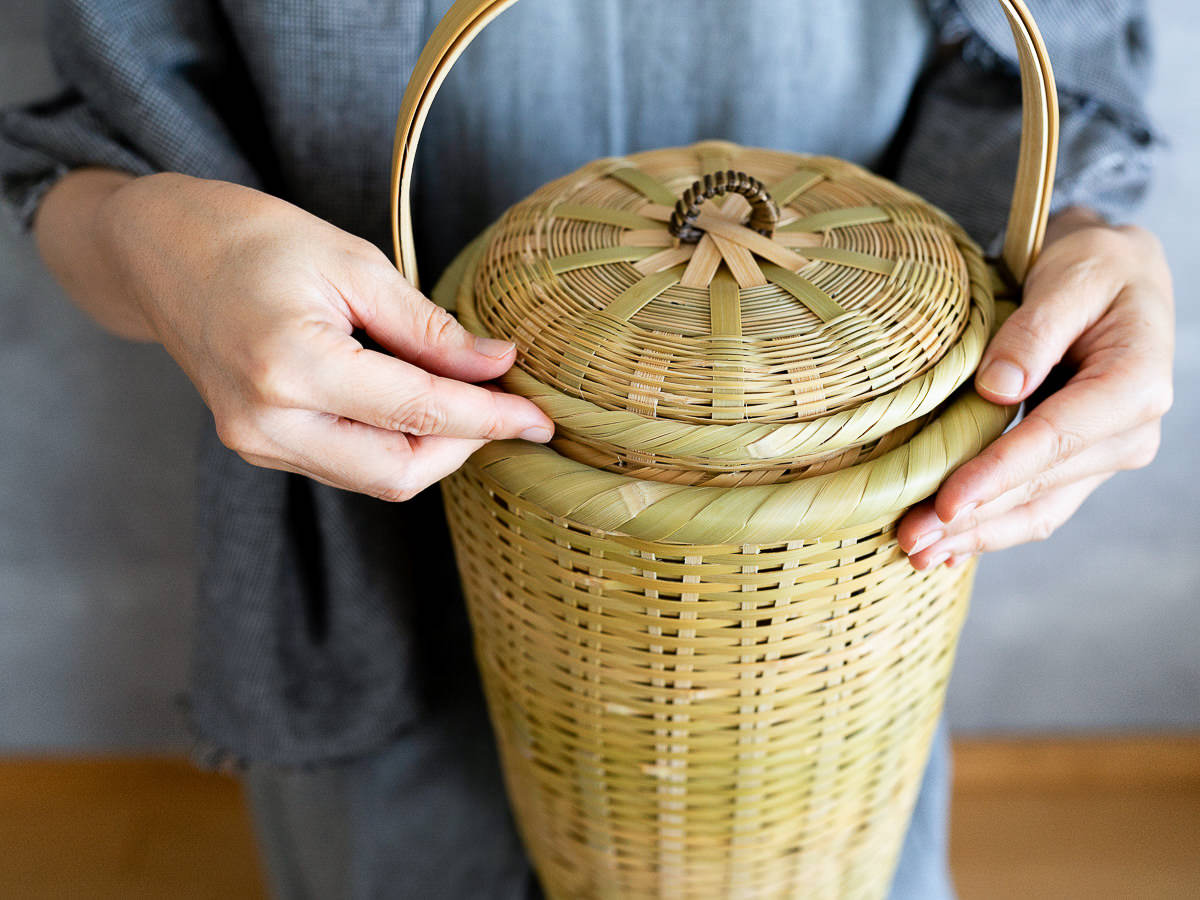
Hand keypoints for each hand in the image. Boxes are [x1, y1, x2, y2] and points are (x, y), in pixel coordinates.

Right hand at [92, 173, 553, 500]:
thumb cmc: (254, 238)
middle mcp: (267, 422)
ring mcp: (255, 442)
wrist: (158, 250)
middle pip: (400, 471)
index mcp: (292, 366)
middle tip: (505, 407)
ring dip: (431, 449)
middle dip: (464, 446)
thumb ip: (429, 329)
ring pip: (374, 478)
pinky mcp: (255, 446)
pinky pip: (344, 465)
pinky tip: (412, 407)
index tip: (542, 421)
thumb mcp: (355, 264)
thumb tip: (498, 365)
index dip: (491, 419)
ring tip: (464, 401)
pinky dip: (391, 444)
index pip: (420, 413)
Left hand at [899, 207, 1173, 568]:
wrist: (1118, 275)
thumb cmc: (1095, 266)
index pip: (1054, 440)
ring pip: (1037, 510)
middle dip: (973, 518)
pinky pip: (1037, 505)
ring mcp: (1106, 454)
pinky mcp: (1080, 464)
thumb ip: (1035, 329)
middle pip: (1038, 487)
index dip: (996, 476)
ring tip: (918, 554)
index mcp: (1135, 384)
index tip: (946, 503)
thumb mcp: (1071, 274)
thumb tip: (998, 388)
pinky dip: (992, 528)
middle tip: (910, 539)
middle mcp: (1129, 432)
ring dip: (977, 536)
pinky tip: (948, 548)